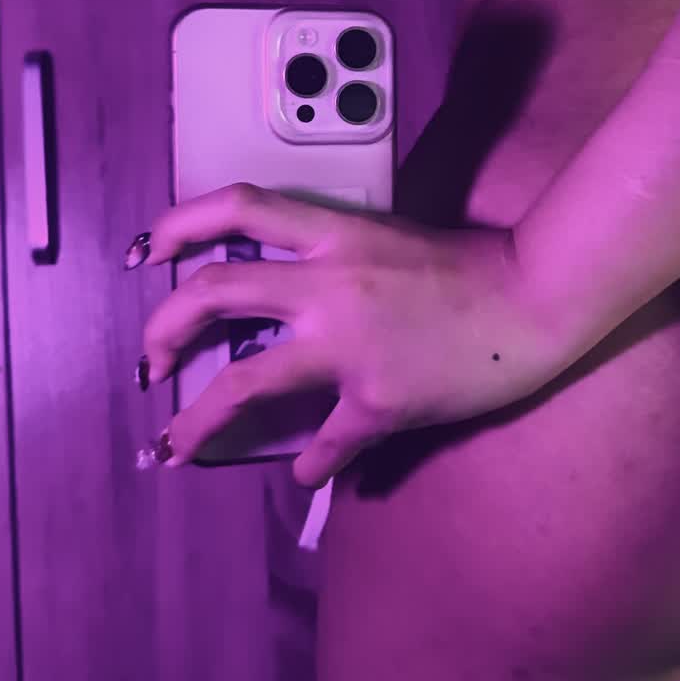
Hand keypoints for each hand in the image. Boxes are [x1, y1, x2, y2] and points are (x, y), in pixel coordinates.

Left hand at [133, 183, 567, 487]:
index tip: (147, 252)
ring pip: (246, 380)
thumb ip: (339, 261)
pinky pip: (328, 442)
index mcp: (337, 234)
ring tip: (174, 446)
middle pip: (215, 292)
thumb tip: (297, 295)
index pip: (240, 206)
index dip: (180, 223)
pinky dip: (313, 463)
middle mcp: (330, 284)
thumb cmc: (472, 264)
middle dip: (164, 328)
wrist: (532, 298)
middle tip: (151, 361)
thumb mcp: (392, 243)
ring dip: (198, 419)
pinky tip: (306, 474)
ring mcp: (349, 345)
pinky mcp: (377, 398)